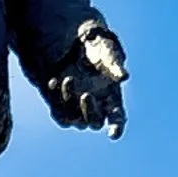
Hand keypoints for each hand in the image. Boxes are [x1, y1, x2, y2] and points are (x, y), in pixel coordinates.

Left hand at [42, 18, 126, 134]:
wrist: (74, 42)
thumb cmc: (98, 48)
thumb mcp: (108, 54)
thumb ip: (115, 66)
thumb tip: (124, 76)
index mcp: (112, 99)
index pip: (117, 118)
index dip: (116, 127)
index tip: (113, 134)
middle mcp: (95, 107)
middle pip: (93, 122)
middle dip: (90, 112)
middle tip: (86, 95)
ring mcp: (76, 107)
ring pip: (72, 119)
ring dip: (69, 102)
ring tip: (68, 79)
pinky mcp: (59, 103)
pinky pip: (57, 111)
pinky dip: (54, 98)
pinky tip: (53, 81)